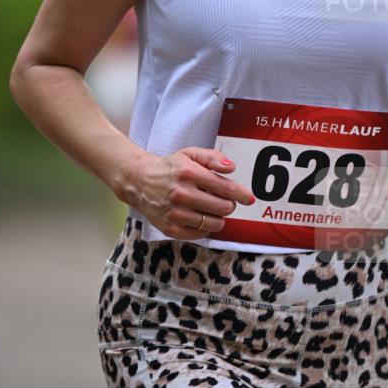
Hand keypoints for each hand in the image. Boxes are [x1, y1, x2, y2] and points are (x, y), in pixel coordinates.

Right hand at [120, 146, 255, 239]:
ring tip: (210, 209)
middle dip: (228, 204)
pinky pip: (201, 233)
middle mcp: (181, 194)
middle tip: (222, 200)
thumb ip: (212, 157)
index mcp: (188, 173)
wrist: (138, 181)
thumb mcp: (189, 154)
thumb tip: (231, 168)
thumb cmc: (169, 167)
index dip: (241, 194)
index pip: (226, 188)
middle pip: (224, 208)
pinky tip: (198, 216)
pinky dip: (205, 226)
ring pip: (215, 223)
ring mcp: (175, 213)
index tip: (248, 198)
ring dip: (218, 217)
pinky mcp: (171, 228)